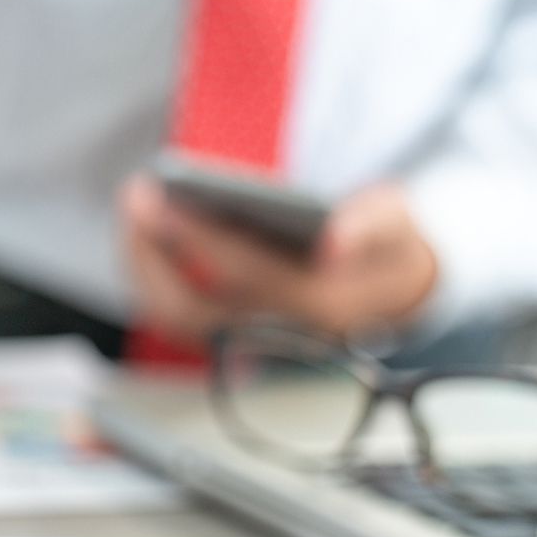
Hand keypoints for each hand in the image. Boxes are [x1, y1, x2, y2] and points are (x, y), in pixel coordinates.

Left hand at [121, 177, 437, 341]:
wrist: (393, 292)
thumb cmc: (388, 246)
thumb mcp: (401, 223)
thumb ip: (376, 222)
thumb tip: (335, 239)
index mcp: (322, 307)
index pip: (247, 274)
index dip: (198, 237)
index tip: (163, 197)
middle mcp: (279, 335)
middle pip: (192, 309)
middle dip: (154, 253)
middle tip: (137, 194)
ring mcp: (250, 342)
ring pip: (176, 317)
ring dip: (144, 263)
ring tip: (136, 204)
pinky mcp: (229, 335)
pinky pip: (176, 313)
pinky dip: (151, 273)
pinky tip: (144, 227)